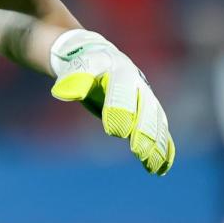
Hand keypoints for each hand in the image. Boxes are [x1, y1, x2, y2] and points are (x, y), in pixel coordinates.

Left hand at [50, 29, 174, 175]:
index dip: (117, 107)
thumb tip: (60, 92)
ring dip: (154, 140)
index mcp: (116, 66)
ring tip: (151, 165)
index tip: (112, 131)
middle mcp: (135, 80)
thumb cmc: (84, 63)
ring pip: (154, 117)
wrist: (102, 55)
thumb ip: (73, 78)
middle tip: (137, 150)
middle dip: (141, 127)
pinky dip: (163, 146)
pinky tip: (162, 167)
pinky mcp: (151, 108)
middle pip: (142, 104)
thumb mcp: (76, 66)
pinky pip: (160, 127)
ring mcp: (145, 94)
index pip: (120, 88)